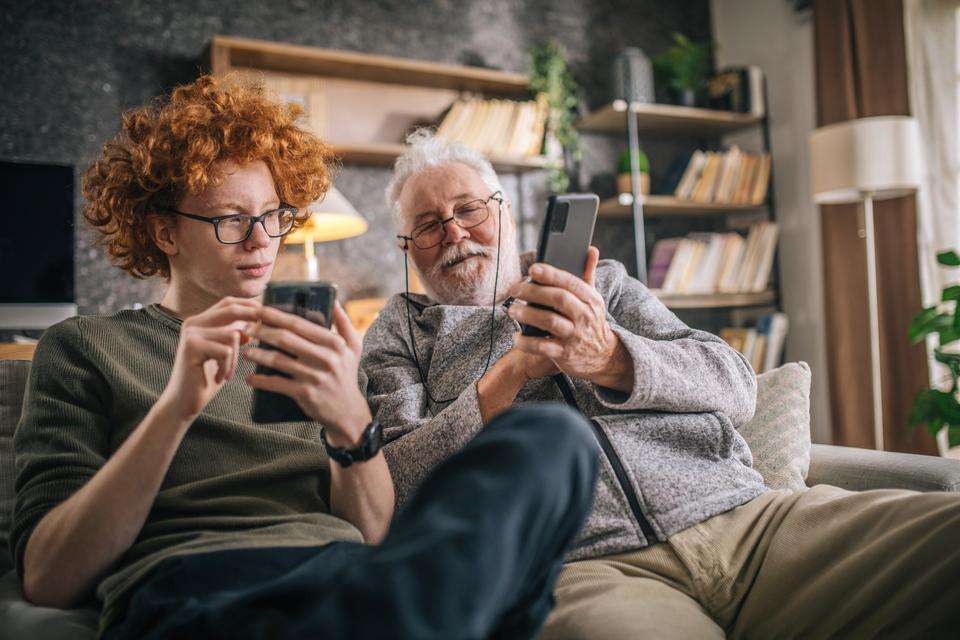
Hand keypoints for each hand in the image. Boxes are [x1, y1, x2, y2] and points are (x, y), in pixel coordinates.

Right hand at [159, 297, 259, 422]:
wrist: (184, 402)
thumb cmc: (207, 378)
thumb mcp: (225, 353)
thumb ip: (235, 334)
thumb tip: (258, 320)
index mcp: (200, 321)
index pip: (228, 302)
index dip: (249, 305)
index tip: (267, 315)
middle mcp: (193, 323)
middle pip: (230, 310)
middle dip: (251, 319)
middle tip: (262, 335)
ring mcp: (191, 334)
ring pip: (232, 335)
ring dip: (235, 358)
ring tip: (226, 373)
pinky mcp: (191, 347)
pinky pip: (225, 351)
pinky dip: (228, 367)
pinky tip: (219, 378)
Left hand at [244, 302, 371, 444]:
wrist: (348, 412)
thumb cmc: (346, 374)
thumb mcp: (353, 347)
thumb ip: (343, 321)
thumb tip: (332, 298)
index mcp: (334, 342)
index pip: (299, 324)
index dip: (275, 315)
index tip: (259, 309)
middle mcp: (326, 357)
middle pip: (285, 339)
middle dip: (262, 331)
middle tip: (247, 327)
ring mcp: (314, 376)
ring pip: (278, 361)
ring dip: (258, 355)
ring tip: (247, 352)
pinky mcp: (305, 394)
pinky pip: (277, 384)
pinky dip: (260, 381)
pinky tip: (250, 379)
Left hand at [506, 247, 630, 386]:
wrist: (603, 356)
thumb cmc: (591, 322)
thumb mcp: (593, 299)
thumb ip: (588, 274)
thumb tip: (591, 248)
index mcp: (591, 299)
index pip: (571, 283)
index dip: (551, 274)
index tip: (533, 269)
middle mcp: (585, 316)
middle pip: (559, 299)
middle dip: (534, 292)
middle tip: (515, 290)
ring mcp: (575, 336)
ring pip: (549, 321)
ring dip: (527, 314)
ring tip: (512, 311)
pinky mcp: (566, 354)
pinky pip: (543, 347)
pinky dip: (527, 342)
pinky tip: (516, 337)